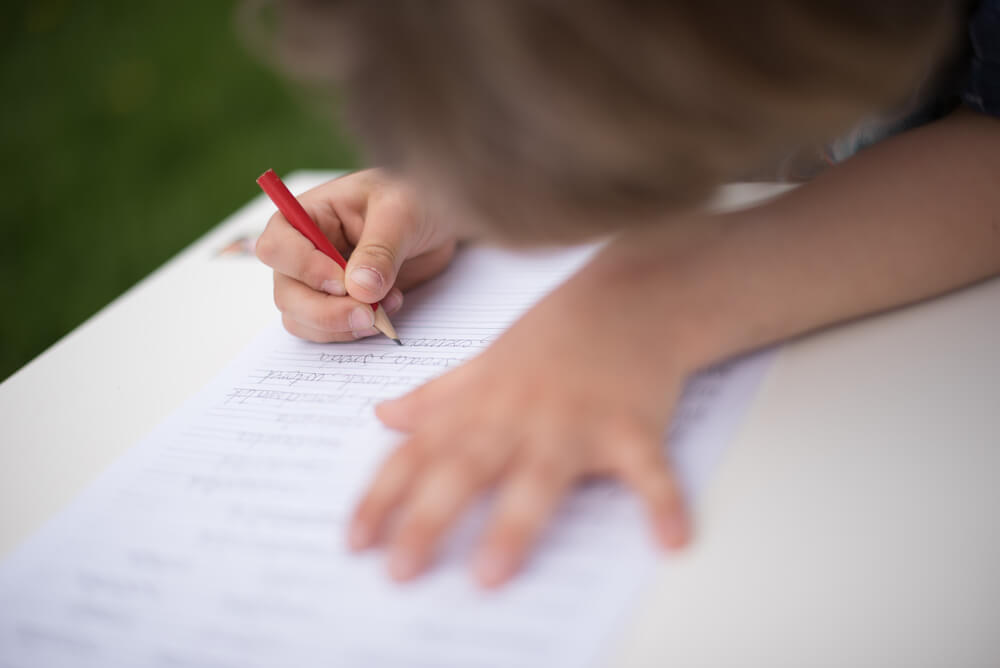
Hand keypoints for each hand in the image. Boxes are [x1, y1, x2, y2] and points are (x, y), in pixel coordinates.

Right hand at [255, 169, 457, 340]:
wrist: (437, 218)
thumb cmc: (414, 196)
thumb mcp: (401, 213)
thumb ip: (380, 250)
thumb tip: (360, 289)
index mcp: (308, 215)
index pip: (277, 247)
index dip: (304, 270)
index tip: (343, 282)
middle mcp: (304, 251)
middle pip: (286, 293)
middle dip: (325, 312)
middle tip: (367, 315)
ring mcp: (318, 282)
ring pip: (302, 320)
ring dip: (342, 326)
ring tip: (385, 309)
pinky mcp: (339, 304)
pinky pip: (328, 332)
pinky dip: (354, 333)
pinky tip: (386, 313)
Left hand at [348, 237, 697, 586]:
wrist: (629, 296)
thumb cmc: (554, 337)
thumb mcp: (486, 364)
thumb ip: (436, 397)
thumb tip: (382, 417)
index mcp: (481, 403)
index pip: (420, 453)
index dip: (383, 497)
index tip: (355, 541)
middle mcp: (519, 415)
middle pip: (466, 469)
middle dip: (430, 519)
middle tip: (400, 571)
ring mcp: (576, 420)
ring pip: (541, 476)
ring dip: (516, 523)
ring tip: (492, 574)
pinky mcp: (633, 426)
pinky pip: (648, 470)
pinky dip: (663, 503)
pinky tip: (671, 542)